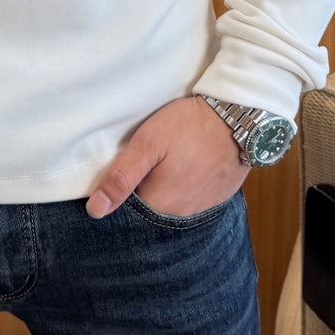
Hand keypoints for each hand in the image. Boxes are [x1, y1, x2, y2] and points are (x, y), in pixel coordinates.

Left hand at [86, 95, 249, 217]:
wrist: (239, 118)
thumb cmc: (189, 127)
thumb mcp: (148, 143)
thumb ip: (122, 176)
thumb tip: (95, 209)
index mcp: (160, 206)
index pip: (128, 214)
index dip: (118, 195)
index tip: (119, 176)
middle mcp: (182, 216)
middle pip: (149, 213)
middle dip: (140, 194)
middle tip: (144, 165)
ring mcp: (202, 209)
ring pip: (170, 207)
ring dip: (162, 192)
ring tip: (163, 165)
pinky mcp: (216, 198)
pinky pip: (190, 201)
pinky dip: (182, 189)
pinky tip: (181, 170)